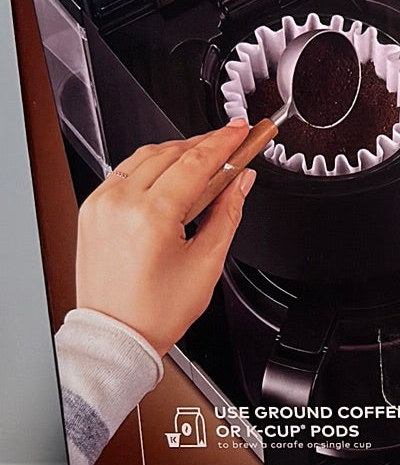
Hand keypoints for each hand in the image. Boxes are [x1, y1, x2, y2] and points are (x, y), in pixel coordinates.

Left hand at [75, 121, 254, 355]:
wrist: (116, 334)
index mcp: (151, 216)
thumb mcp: (207, 263)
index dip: (223, 142)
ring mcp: (101, 203)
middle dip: (204, 143)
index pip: (195, 162)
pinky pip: (125, 171)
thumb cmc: (156, 311)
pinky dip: (152, 165)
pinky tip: (172, 174)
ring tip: (205, 157)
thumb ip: (228, 213)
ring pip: (145, 156)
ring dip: (178, 151)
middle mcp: (120, 203)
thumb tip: (242, 182)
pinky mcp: (92, 208)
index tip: (241, 131)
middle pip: (171, 152)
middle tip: (232, 142)